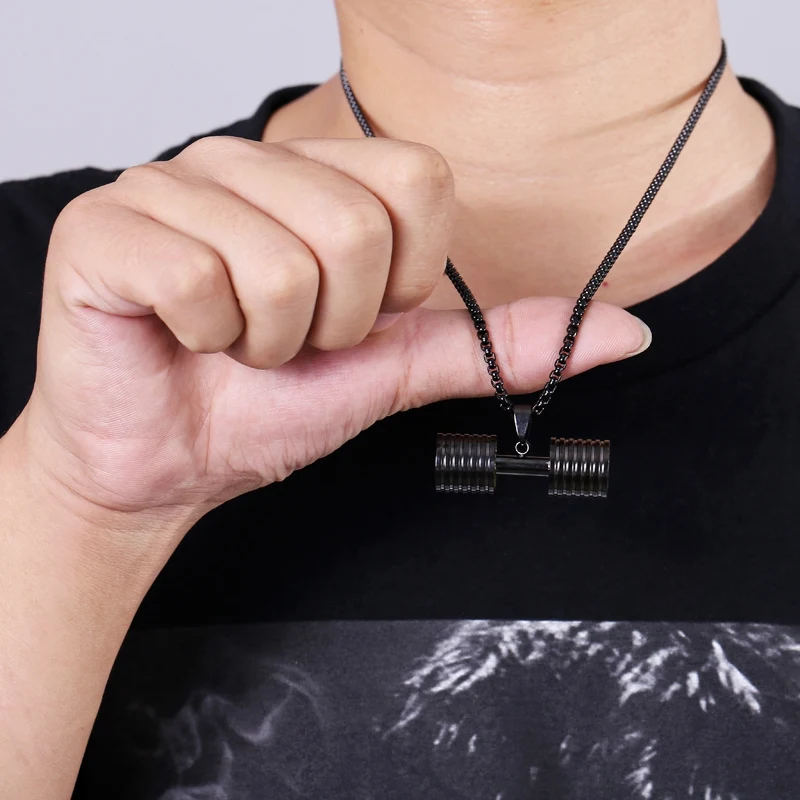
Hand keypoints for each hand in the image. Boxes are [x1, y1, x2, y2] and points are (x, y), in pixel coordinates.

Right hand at [21, 136, 646, 548]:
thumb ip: (496, 344)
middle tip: (285, 340)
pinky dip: (208, 338)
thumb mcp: (393, 370)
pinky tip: (181, 335)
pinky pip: (200, 279)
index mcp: (314, 178)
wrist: (163, 464)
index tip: (355, 316)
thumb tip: (625, 331)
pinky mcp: (102, 228)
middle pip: (353, 225)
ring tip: (234, 343)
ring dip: (268, 339)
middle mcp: (241, 162)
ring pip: (280, 263)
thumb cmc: (264, 409)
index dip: (402, 277)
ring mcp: (167, 185)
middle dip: (332, 324)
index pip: (418, 180)